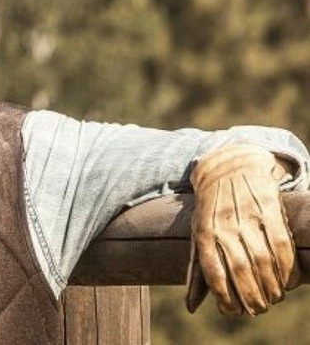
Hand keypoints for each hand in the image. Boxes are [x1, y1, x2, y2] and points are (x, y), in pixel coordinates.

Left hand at [186, 143, 299, 315]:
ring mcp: (247, 216)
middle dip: (252, 297)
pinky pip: (281, 243)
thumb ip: (196, 269)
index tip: (233, 312)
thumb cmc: (211, 209)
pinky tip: (288, 280)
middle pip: (241, 271)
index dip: (225, 297)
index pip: (214, 273)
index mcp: (204, 233)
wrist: (229, 167)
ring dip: (272, 286)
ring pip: (264, 260)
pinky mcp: (268, 207)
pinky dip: (287, 267)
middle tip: (259, 309)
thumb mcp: (197, 233)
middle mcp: (224, 225)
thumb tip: (190, 306)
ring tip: (274, 297)